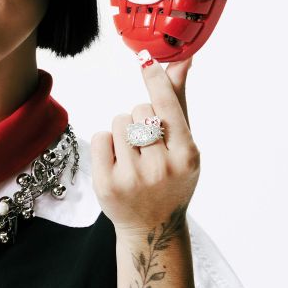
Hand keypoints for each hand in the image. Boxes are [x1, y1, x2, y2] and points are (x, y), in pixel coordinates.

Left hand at [90, 52, 198, 239]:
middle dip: (140, 118)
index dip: (156, 80)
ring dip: (123, 131)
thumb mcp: (183, 145)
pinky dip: (107, 143)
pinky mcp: (107, 184)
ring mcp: (132, 178)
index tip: (146, 60)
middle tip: (148, 146)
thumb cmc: (171, 179)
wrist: (153, 228)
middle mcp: (161, 167)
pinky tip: (118, 162)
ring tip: (133, 155)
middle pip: (139, 110)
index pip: (167, 106)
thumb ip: (178, 102)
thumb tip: (182, 60)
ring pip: (118, 121)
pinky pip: (101, 137)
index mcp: (187, 156)